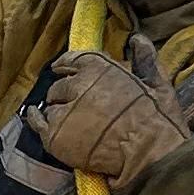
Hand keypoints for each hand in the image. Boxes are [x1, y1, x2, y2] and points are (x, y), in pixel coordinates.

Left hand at [27, 37, 192, 194]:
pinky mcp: (55, 136)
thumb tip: (136, 39)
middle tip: (73, 103)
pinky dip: (36, 120)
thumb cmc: (158, 121)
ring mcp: (64, 111)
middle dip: (65, 92)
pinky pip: (38, 125)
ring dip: (59, 111)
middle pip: (60, 85)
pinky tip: (34, 116)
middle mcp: (78, 85)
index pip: (75, 60)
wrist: (148, 155)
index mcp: (100, 69)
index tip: (61, 67)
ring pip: (52, 106)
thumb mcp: (158, 84)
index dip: (67, 64)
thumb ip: (144, 59)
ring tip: (70, 121)